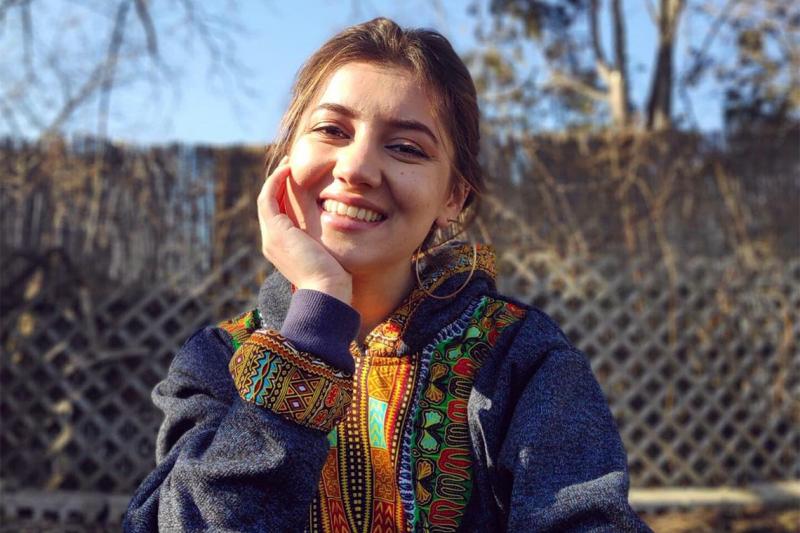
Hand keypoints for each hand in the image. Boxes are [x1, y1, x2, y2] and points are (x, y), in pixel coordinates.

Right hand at [257, 156, 352, 303]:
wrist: (326, 292)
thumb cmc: (334, 280)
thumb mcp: (330, 256)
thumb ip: (329, 244)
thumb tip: (344, 234)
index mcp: (284, 249)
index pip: (280, 217)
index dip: (286, 197)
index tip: (300, 181)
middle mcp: (272, 242)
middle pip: (271, 206)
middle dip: (279, 184)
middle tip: (290, 166)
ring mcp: (271, 237)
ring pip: (266, 199)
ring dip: (276, 178)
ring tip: (289, 162)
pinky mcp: (276, 230)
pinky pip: (268, 197)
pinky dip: (276, 181)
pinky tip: (288, 169)